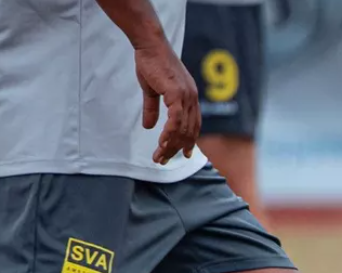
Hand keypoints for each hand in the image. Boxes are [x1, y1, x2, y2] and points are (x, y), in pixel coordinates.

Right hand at [135, 39, 200, 164]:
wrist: (149, 44)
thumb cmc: (151, 63)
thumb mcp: (152, 91)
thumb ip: (152, 109)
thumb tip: (148, 126)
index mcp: (190, 97)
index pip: (193, 125)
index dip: (189, 141)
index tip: (184, 154)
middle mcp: (192, 98)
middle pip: (188, 131)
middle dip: (175, 149)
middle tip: (162, 160)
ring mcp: (186, 96)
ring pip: (182, 129)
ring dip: (170, 146)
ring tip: (158, 156)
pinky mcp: (177, 93)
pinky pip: (175, 121)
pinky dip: (169, 134)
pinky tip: (162, 144)